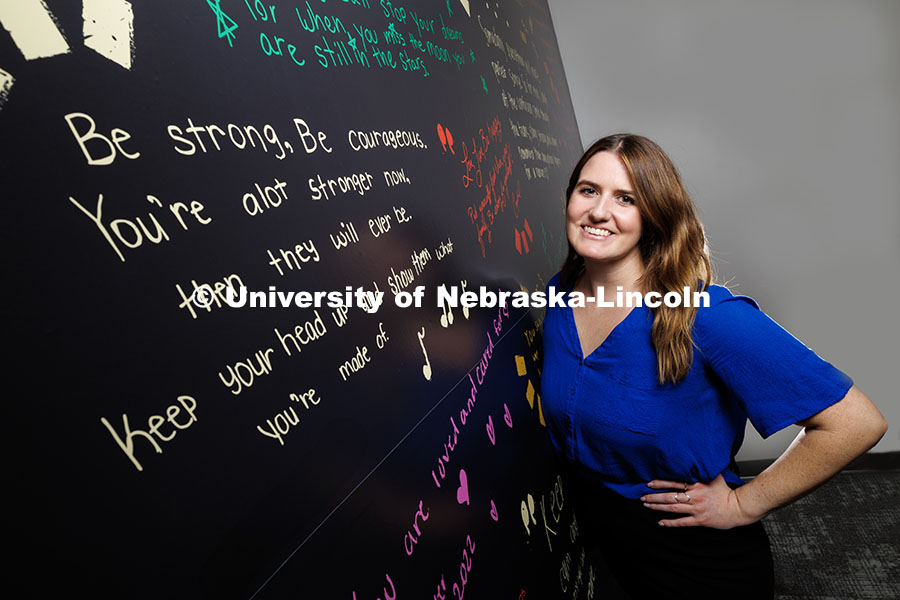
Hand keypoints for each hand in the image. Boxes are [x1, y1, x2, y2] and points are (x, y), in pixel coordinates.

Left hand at [639, 474, 757, 528]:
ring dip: (658, 507)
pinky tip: (661, 522)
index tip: (649, 483)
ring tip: (647, 506)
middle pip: (670, 496)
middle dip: (654, 496)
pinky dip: (670, 523)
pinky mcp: (700, 520)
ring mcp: (697, 509)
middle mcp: (695, 496)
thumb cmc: (727, 492)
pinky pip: (682, 522)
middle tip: (643, 497)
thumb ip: (703, 469)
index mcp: (697, 484)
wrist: (739, 508)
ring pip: (673, 508)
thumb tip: (697, 458)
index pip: (674, 482)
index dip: (660, 483)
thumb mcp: (714, 477)